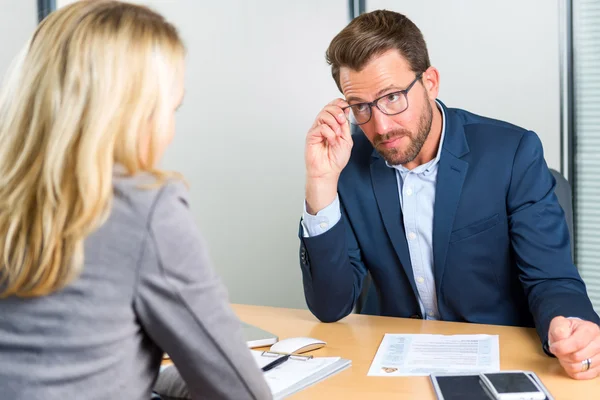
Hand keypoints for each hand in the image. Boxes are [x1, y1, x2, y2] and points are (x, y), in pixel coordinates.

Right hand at [304, 99, 352, 213]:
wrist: (328, 171)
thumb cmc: (335, 159)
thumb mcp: (346, 139)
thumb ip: (345, 125)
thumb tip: (346, 110)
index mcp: (332, 124)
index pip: (333, 106)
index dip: (340, 104)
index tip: (346, 109)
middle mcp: (323, 125)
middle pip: (328, 107)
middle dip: (337, 112)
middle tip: (342, 122)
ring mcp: (317, 130)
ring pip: (323, 114)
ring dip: (334, 122)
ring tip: (337, 134)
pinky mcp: (311, 136)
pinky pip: (321, 127)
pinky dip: (329, 133)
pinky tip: (331, 141)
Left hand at [548, 316, 599, 378]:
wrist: (575, 334)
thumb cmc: (567, 329)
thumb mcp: (559, 323)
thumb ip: (558, 330)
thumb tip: (561, 340)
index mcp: (590, 329)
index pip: (577, 344)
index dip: (562, 348)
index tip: (553, 347)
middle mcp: (599, 343)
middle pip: (577, 357)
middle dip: (562, 355)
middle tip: (559, 351)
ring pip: (579, 368)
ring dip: (566, 364)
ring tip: (564, 356)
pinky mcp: (599, 368)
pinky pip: (583, 375)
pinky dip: (572, 371)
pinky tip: (570, 363)